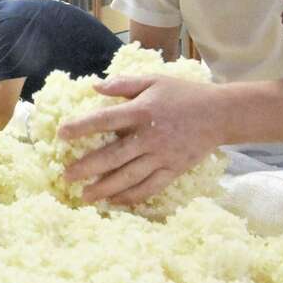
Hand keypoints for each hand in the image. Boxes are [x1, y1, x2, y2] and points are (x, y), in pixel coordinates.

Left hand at [58, 75, 225, 204]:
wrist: (221, 114)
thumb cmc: (183, 94)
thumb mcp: (153, 80)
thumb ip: (123, 83)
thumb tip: (94, 86)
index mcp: (142, 111)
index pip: (105, 120)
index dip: (82, 127)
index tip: (61, 133)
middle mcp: (150, 137)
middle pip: (113, 156)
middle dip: (87, 168)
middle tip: (66, 176)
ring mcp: (163, 156)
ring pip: (129, 177)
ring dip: (105, 189)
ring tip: (85, 196)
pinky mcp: (174, 170)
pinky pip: (150, 188)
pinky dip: (132, 197)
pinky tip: (115, 202)